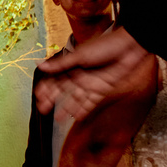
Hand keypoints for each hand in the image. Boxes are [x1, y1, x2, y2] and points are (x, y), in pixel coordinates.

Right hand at [35, 28, 157, 120]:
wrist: (129, 48)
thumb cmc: (103, 46)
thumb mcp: (80, 55)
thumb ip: (61, 64)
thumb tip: (40, 65)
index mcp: (70, 65)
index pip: (54, 79)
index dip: (46, 88)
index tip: (38, 96)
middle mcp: (78, 76)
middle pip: (62, 91)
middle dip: (52, 100)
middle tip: (43, 110)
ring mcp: (90, 84)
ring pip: (75, 98)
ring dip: (66, 108)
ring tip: (57, 119)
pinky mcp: (102, 90)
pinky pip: (91, 102)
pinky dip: (83, 110)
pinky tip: (76, 117)